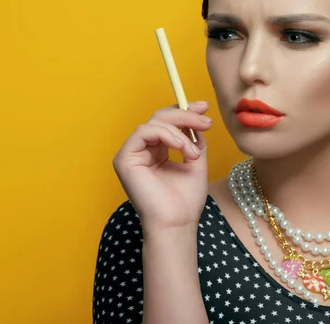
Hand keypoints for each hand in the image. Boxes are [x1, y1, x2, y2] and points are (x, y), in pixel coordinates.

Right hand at [112, 101, 211, 232]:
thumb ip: (194, 140)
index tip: (204, 107)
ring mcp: (131, 154)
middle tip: (206, 122)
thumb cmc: (185, 200)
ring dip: (180, 131)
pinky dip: (167, 135)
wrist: (177, 222)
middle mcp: (142, 150)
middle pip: (160, 117)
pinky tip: (182, 148)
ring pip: (154, 122)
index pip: (167, 122)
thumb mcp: (196, 162)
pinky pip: (144, 132)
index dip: (184, 111)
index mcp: (157, 151)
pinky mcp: (124, 159)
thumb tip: (197, 120)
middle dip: (185, 115)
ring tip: (194, 153)